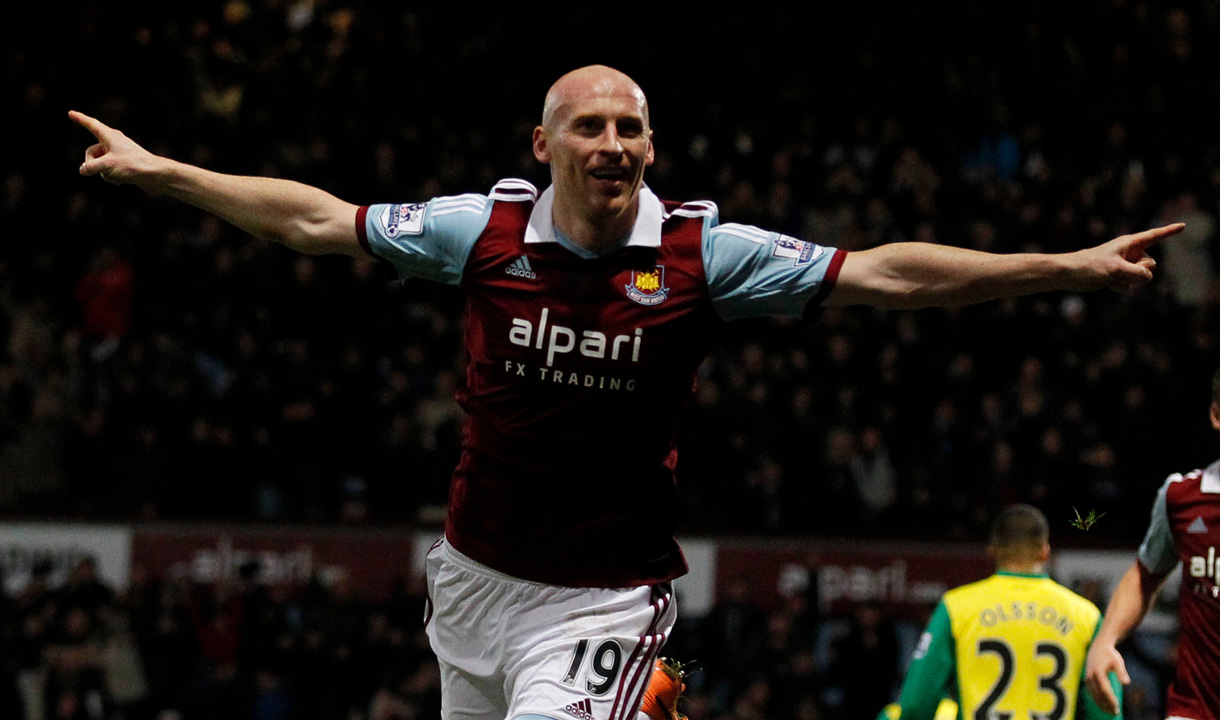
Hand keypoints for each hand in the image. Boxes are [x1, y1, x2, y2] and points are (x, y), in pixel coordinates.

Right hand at [69, 111, 165, 190]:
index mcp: (109, 136)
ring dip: (104, 173)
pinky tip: (121, 181)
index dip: (80, 119)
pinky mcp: (124, 165)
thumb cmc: (133, 166)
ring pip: (100, 164)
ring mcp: (118, 154)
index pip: (91, 125)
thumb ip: (90, 167)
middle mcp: (114, 142)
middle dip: (93, 164)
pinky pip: (109, 171)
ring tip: (118, 176)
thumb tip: (83, 170)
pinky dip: (112, 177)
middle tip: (104, 170)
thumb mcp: (106, 166)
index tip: (71, 113)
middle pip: (91, 153)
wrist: (155, 176)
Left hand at [1068, 223, 1184, 291]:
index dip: (1169, 231)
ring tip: (1110, 277)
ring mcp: (1125, 265)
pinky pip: (1132, 284)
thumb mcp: (1115, 269)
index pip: (1154, 235)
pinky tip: (1108, 284)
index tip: (1183, 225)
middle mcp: (1129, 252)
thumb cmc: (1090, 266)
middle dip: (1139, 271)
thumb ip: (1136, 273)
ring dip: (1128, 281)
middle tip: (1119, 271)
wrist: (1069, 275)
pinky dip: (1122, 287)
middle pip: (1151, 264)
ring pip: (1142, 276)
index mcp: (1129, 243)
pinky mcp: (1118, 276)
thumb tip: (1147, 277)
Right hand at [1084, 640, 1128, 714]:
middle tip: (1115, 712)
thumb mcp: (1117, 661)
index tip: (1117, 706)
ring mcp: (1087, 678)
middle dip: (1106, 705)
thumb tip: (1126, 683)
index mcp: (1098, 671)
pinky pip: (1092, 693)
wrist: (1098, 647)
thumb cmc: (1110, 654)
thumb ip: (1121, 672)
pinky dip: (1097, 700)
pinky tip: (1104, 705)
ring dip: (1101, 704)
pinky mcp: (1087, 680)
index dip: (1110, 699)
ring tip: (1111, 711)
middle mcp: (1090, 676)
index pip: (1105, 690)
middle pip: (1098, 695)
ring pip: (1093, 695)